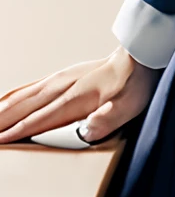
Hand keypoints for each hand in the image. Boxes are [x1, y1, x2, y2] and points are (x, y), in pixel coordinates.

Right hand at [0, 47, 159, 145]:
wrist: (138, 55)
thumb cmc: (135, 82)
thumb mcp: (129, 106)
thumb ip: (107, 120)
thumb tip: (87, 131)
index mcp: (74, 100)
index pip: (39, 120)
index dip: (18, 132)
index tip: (0, 141)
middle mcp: (62, 88)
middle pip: (25, 108)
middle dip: (3, 121)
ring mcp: (61, 80)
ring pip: (24, 97)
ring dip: (4, 109)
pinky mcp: (63, 76)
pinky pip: (31, 87)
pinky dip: (15, 95)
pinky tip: (7, 99)